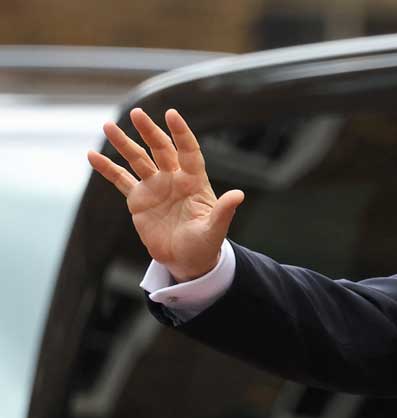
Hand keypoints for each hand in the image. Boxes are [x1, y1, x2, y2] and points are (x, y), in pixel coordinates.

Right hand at [88, 108, 243, 281]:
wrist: (186, 260)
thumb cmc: (205, 245)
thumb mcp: (214, 229)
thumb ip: (224, 211)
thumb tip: (239, 194)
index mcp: (194, 182)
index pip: (188, 152)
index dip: (181, 133)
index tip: (172, 114)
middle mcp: (174, 179)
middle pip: (161, 149)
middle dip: (149, 131)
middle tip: (136, 113)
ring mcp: (155, 187)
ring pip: (138, 159)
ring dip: (123, 143)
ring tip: (108, 126)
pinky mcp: (138, 199)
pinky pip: (121, 179)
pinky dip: (107, 168)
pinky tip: (92, 155)